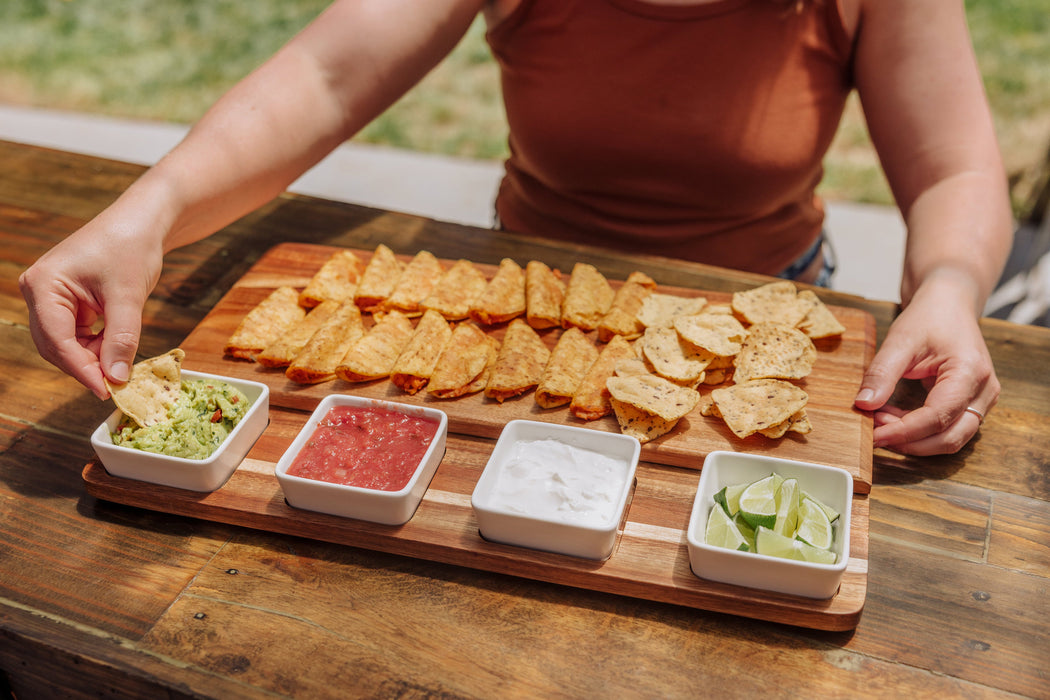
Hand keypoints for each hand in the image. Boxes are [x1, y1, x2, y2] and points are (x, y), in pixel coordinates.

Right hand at [19, 217, 163, 399]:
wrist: (141, 223)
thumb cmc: (131, 247)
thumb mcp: (129, 296)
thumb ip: (122, 337)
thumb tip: (116, 377)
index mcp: (44, 285)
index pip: (57, 340)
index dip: (81, 369)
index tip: (106, 391)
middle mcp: (39, 292)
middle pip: (55, 346)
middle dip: (86, 367)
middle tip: (116, 387)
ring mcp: (51, 298)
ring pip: (66, 344)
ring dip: (93, 358)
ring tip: (121, 365)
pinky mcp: (67, 303)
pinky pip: (77, 335)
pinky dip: (97, 347)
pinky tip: (117, 350)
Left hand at [853, 289, 998, 455]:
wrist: (949, 304)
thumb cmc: (930, 317)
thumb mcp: (900, 341)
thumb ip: (881, 374)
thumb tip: (863, 405)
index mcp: (971, 372)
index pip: (938, 417)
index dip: (904, 431)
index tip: (874, 435)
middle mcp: (984, 391)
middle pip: (950, 438)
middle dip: (910, 442)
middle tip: (874, 433)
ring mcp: (982, 400)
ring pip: (951, 439)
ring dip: (915, 440)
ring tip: (881, 422)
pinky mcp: (972, 404)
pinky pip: (948, 428)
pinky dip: (920, 431)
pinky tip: (894, 418)